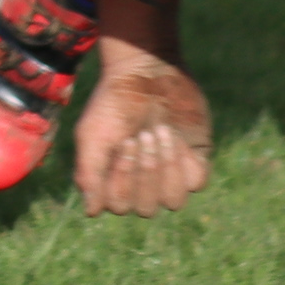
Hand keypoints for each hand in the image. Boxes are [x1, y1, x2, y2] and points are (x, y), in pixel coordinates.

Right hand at [71, 50, 213, 216]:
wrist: (147, 71)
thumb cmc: (114, 102)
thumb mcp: (93, 135)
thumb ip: (89, 173)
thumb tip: (91, 213)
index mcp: (112, 179)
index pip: (118, 206)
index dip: (123, 179)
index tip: (123, 142)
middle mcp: (140, 183)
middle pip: (146, 208)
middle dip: (146, 172)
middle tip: (142, 134)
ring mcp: (169, 176)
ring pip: (173, 202)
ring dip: (166, 168)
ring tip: (160, 132)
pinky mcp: (194, 163)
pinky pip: (195, 183)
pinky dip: (185, 162)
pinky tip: (177, 137)